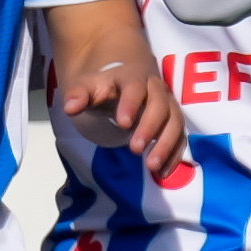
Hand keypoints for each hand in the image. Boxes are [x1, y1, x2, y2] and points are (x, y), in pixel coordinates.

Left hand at [59, 54, 183, 180]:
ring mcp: (168, 105)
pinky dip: (174, 155)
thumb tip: (70, 108)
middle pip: (159, 106)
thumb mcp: (87, 87)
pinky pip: (180, 137)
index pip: (134, 87)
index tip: (122, 124)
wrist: (124, 80)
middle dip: (149, 128)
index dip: (130, 104)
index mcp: (133, 77)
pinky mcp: (174, 122)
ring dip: (166, 145)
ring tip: (151, 166)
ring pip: (175, 122)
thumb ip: (78, 95)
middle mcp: (156, 89)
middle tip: (135, 149)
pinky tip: (162, 172)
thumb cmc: (104, 87)